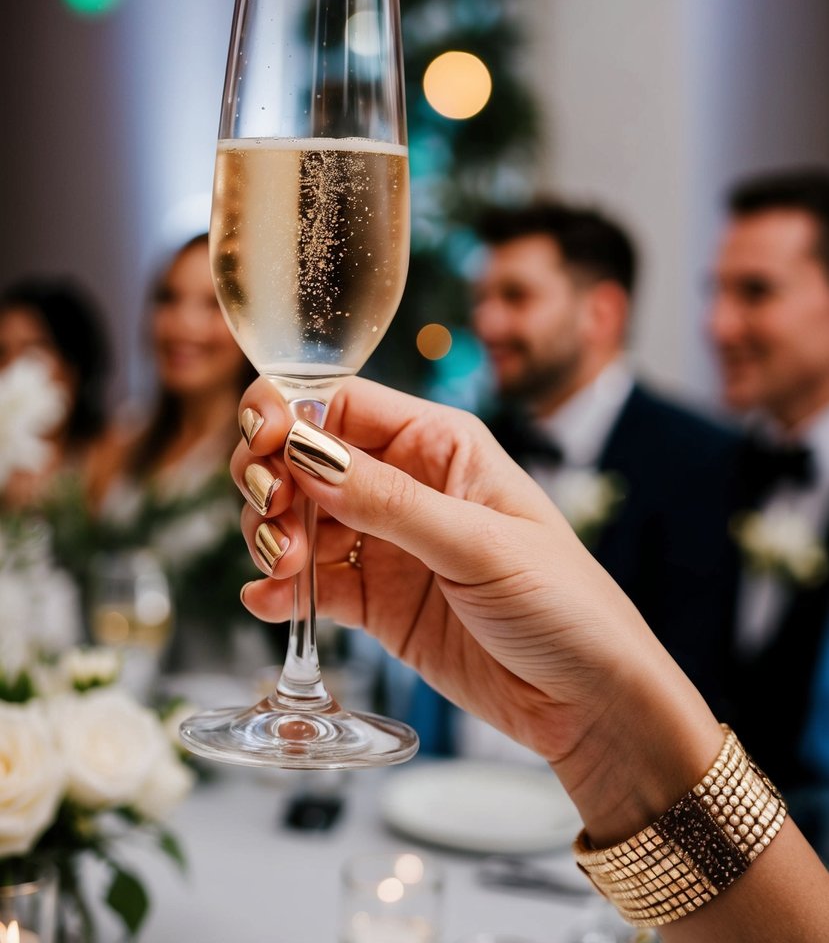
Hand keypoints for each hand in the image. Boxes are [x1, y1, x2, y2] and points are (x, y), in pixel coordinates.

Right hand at [230, 378, 703, 797]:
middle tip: (273, 518)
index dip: (289, 414)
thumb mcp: (478, 544)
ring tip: (282, 568)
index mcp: (440, 444)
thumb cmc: (566, 605)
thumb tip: (305, 450)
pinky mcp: (375, 601)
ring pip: (297, 517)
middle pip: (304, 456)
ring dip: (271, 535)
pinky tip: (269, 602)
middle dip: (271, 477)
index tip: (263, 446)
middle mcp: (406, 484)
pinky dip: (279, 590)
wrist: (591, 704)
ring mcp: (386, 544)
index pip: (341, 402)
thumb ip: (388, 501)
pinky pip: (309, 582)